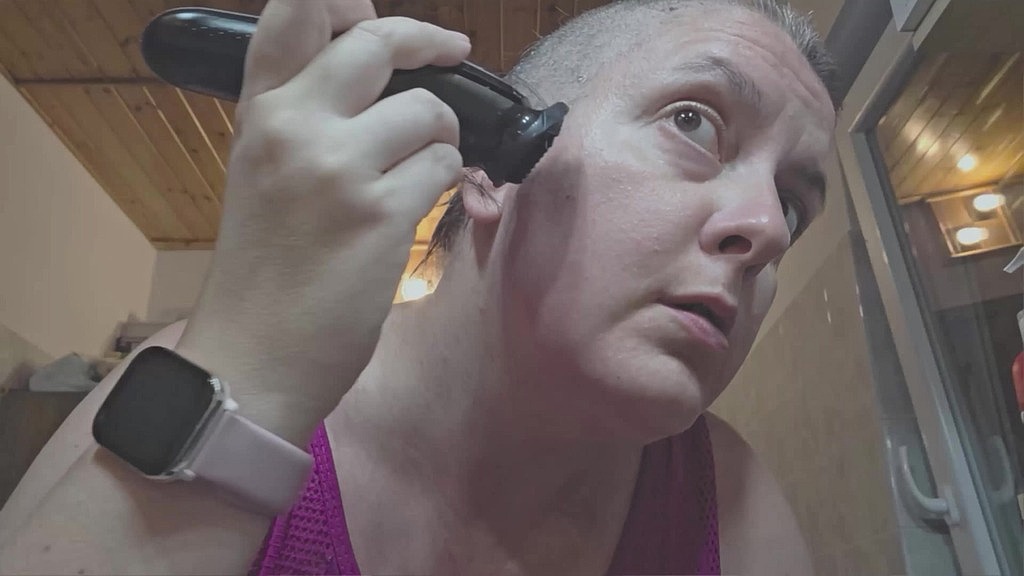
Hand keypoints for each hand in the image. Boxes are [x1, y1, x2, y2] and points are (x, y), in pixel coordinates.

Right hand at [175, 0, 470, 445]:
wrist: (252, 357)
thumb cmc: (263, 273)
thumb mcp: (261, 175)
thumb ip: (303, 119)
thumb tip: (376, 78)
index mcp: (259, 114)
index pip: (292, 12)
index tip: (368, 6)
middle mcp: (294, 126)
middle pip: (377, 41)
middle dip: (429, 40)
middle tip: (453, 52)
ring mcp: (336, 167)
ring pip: (428, 111)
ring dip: (442, 137)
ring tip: (423, 168)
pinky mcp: (378, 213)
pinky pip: (443, 167)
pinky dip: (446, 184)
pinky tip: (418, 208)